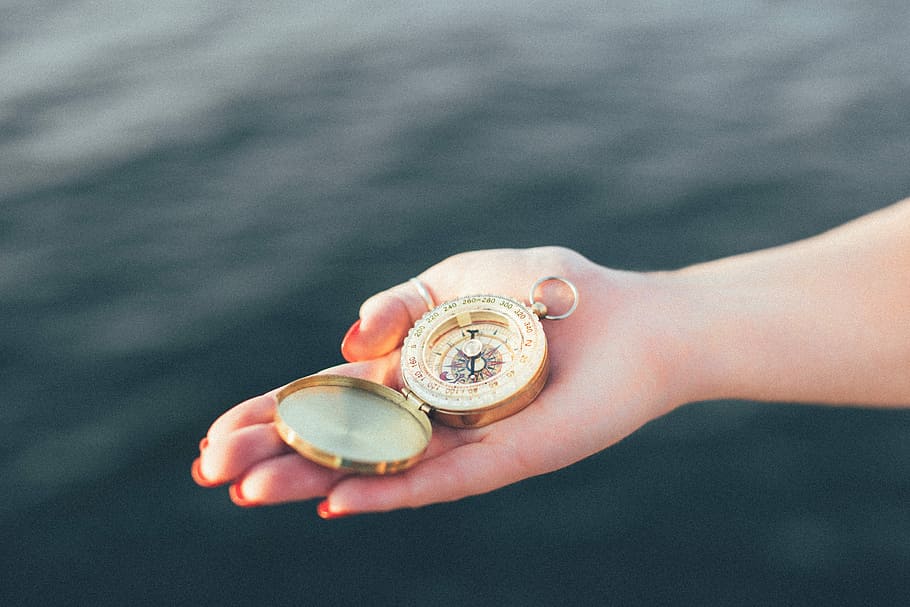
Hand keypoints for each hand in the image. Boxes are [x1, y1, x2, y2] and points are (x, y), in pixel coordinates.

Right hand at [192, 247, 686, 515]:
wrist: (629, 317)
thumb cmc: (547, 288)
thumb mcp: (455, 275)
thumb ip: (397, 302)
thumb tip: (346, 339)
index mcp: (410, 366)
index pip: (325, 396)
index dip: (269, 413)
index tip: (213, 435)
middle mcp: (425, 411)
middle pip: (335, 437)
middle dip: (270, 452)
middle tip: (208, 471)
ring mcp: (459, 440)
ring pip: (372, 466)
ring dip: (308, 479)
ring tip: (249, 491)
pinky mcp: (501, 460)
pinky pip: (435, 482)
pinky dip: (383, 492)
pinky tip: (333, 503)